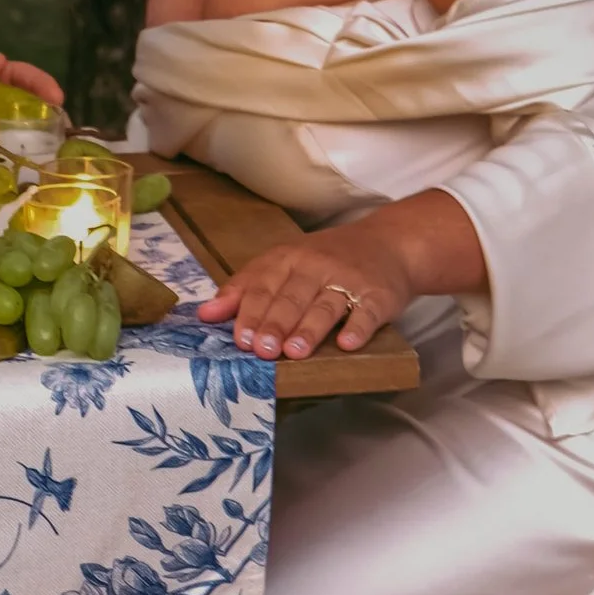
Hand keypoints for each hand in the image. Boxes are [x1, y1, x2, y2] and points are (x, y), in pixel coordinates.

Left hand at [198, 220, 417, 362]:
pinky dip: (358, 327)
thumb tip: (205, 314)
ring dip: (309, 328)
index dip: (250, 312)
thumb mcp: (282, 265)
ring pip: (325, 305)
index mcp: (288, 259)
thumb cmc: (325, 261)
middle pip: (291, 297)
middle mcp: (316, 266)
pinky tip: (347, 343)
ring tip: (295, 351)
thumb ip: (244, 289)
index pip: (263, 285)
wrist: (389, 243)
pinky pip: (366, 312)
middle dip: (275, 323)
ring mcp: (348, 280)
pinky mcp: (378, 295)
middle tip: (263, 350)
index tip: (240, 339)